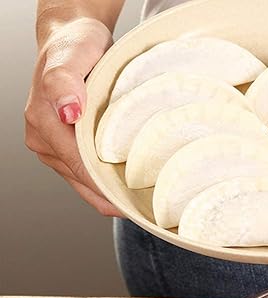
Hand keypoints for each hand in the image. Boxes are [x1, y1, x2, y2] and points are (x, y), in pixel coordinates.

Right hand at [25, 17, 120, 216]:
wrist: (73, 38)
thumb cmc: (74, 45)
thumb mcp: (72, 56)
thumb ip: (64, 81)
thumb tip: (69, 110)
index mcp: (44, 125)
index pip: (80, 169)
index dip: (107, 189)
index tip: (133, 205)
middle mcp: (44, 141)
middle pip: (83, 183)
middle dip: (111, 198)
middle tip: (145, 211)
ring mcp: (54, 148)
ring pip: (84, 184)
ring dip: (110, 194)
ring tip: (140, 204)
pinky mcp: (65, 149)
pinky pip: (85, 176)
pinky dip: (106, 185)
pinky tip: (127, 190)